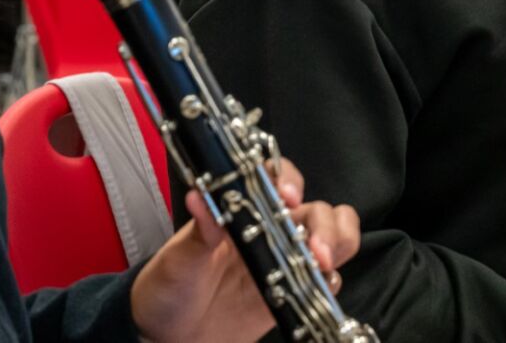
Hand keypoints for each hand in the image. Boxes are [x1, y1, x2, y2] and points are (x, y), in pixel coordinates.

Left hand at [130, 160, 360, 342]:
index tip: (288, 197)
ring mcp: (283, 261)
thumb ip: (198, 231)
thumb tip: (200, 196)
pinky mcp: (290, 293)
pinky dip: (332, 280)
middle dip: (325, 224)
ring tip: (325, 263)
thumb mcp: (178, 258)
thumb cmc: (168, 286)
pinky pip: (326, 280)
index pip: (275, 178)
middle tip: (317, 250)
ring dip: (338, 244)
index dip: (289, 179)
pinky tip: (319, 288)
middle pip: (315, 210)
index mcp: (241, 210)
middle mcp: (268, 230)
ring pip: (331, 237)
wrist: (166, 335)